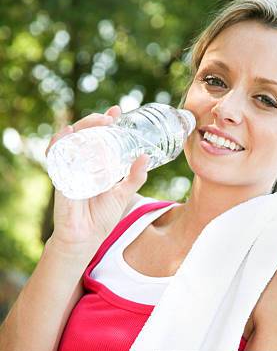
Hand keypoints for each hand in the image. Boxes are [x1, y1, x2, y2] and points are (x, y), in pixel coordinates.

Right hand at [46, 105, 149, 252]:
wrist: (85, 239)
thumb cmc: (100, 218)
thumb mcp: (122, 194)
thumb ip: (134, 177)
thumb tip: (146, 158)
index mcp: (94, 164)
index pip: (98, 136)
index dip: (105, 121)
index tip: (117, 111)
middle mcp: (80, 163)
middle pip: (83, 134)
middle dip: (94, 121)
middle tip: (109, 117)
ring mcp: (68, 169)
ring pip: (69, 140)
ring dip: (82, 127)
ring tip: (97, 123)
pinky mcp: (59, 178)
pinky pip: (55, 156)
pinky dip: (59, 142)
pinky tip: (68, 133)